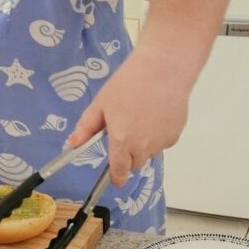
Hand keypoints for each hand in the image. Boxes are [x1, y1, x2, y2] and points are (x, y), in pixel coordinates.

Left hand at [68, 49, 188, 186]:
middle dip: (128, 155)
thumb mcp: (101, 103)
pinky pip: (164, 143)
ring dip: (144, 145)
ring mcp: (162, 141)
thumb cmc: (129, 83)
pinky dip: (159, 136)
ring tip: (142, 118)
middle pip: (135, 164)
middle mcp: (143, 146)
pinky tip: (156, 115)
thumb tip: (73, 145)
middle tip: (125, 133)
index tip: (116, 180)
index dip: (117, 177)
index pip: (119, 170)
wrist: (164, 68)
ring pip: (150, 153)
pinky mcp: (176, 134)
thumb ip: (86, 127)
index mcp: (121, 140)